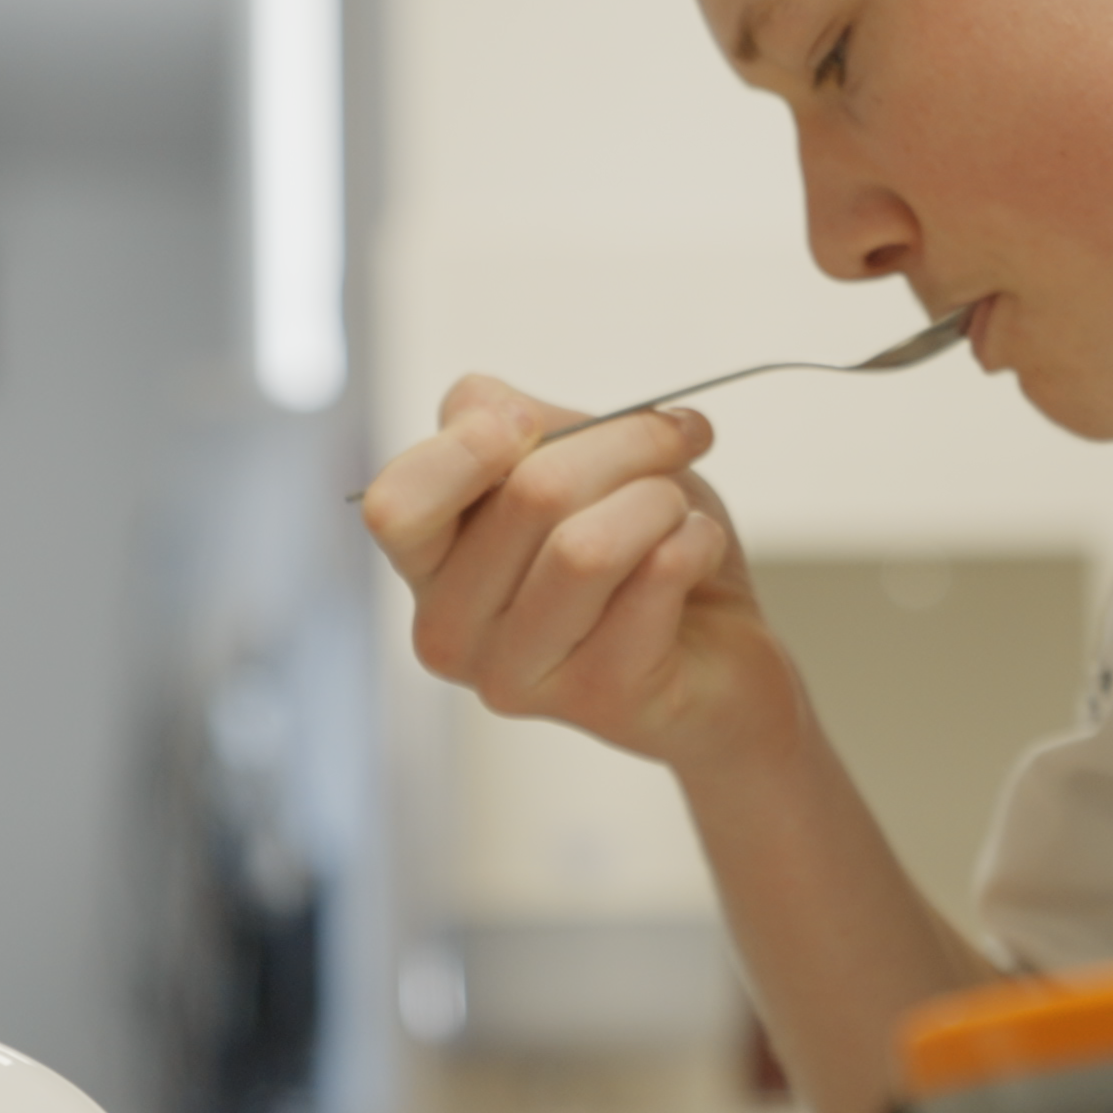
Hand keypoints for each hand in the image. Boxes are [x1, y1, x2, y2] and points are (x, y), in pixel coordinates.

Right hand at [358, 373, 788, 771]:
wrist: (715, 647)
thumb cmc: (634, 543)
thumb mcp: (570, 456)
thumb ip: (511, 418)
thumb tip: (496, 412)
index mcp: (427, 567)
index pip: (396, 504)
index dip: (471, 444)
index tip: (535, 420)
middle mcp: (450, 633)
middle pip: (532, 494)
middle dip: (627, 443)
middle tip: (674, 441)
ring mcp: (517, 678)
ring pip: (590, 546)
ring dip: (661, 500)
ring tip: (679, 511)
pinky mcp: (599, 700)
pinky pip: (657, 576)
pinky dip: (697, 539)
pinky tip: (698, 552)